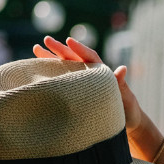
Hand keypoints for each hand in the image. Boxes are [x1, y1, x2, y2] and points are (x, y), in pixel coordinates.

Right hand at [32, 35, 163, 163]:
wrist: (126, 124)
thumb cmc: (128, 110)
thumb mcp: (125, 97)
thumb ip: (121, 84)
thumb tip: (123, 68)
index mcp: (103, 73)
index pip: (90, 57)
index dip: (79, 49)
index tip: (68, 41)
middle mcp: (91, 75)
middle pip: (74, 59)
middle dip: (60, 49)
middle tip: (46, 39)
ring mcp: (82, 83)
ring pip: (65, 68)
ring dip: (51, 59)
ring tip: (36, 48)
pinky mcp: (76, 93)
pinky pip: (62, 81)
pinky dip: (51, 75)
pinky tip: (38, 70)